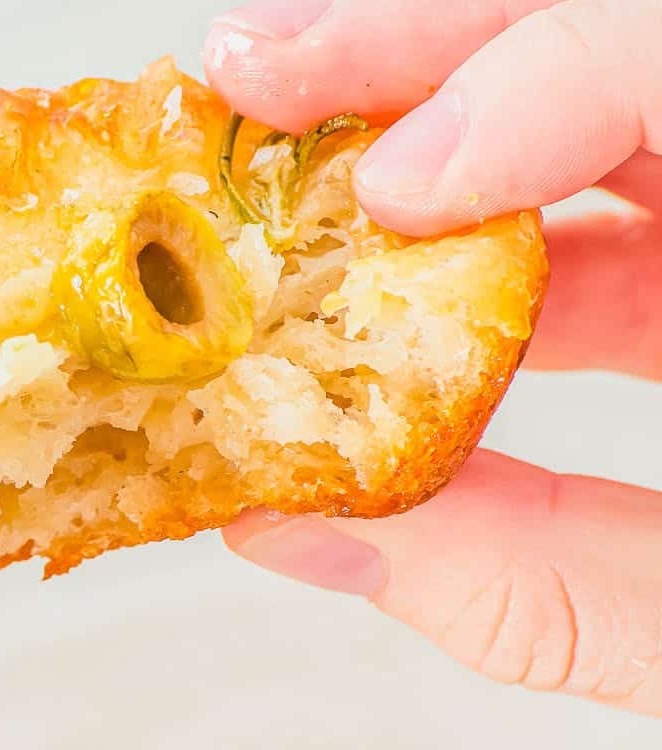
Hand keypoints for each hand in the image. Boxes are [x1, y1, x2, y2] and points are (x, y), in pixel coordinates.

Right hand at [205, 0, 661, 715]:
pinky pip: (615, 189)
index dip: (543, 78)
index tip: (394, 184)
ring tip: (293, 154)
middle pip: (628, 23)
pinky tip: (396, 273)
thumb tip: (309, 528)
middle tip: (269, 69)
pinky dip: (492, 226)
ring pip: (604, 82)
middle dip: (427, 41)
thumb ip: (532, 582)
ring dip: (426, 116)